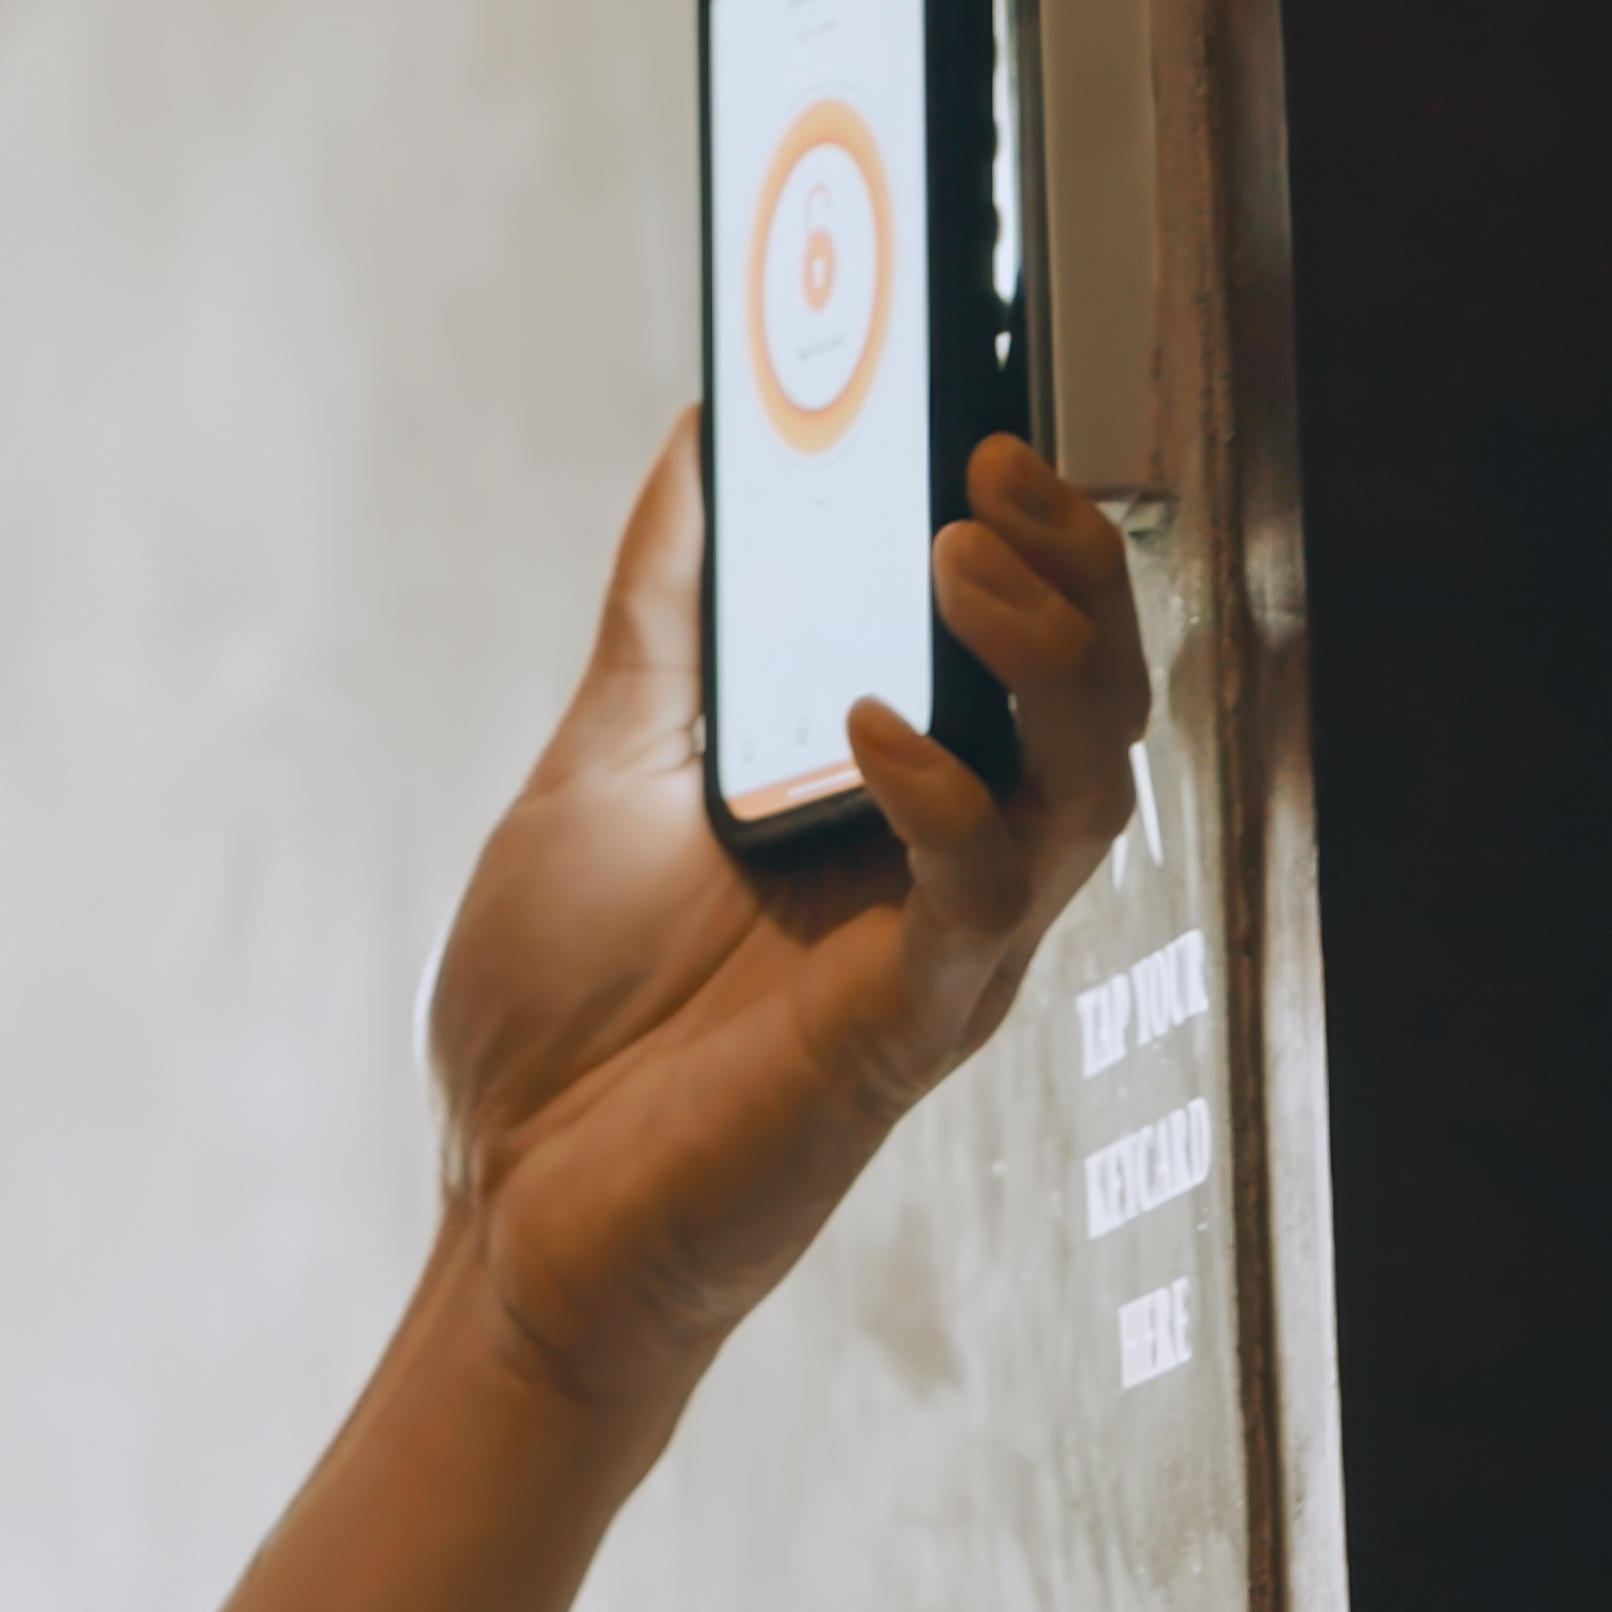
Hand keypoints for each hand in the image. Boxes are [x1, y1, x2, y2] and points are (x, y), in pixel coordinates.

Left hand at [421, 423, 1157, 1409]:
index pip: (1031, 640)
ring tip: (959, 558)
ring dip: (1044, 655)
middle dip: (1075, 566)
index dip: (1043, 527)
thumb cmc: (567, 1008)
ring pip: (1089, 783)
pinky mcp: (904, 1031)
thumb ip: (671, 610)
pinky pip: (981, 897)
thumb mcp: (608, 755)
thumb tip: (704, 438)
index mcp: (906, 798)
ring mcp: (947, 953)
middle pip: (1101, 695)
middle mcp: (956, 871)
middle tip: (996, 463)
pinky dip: (947, 796)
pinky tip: (876, 729)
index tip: (989, 408)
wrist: (511, 1204)